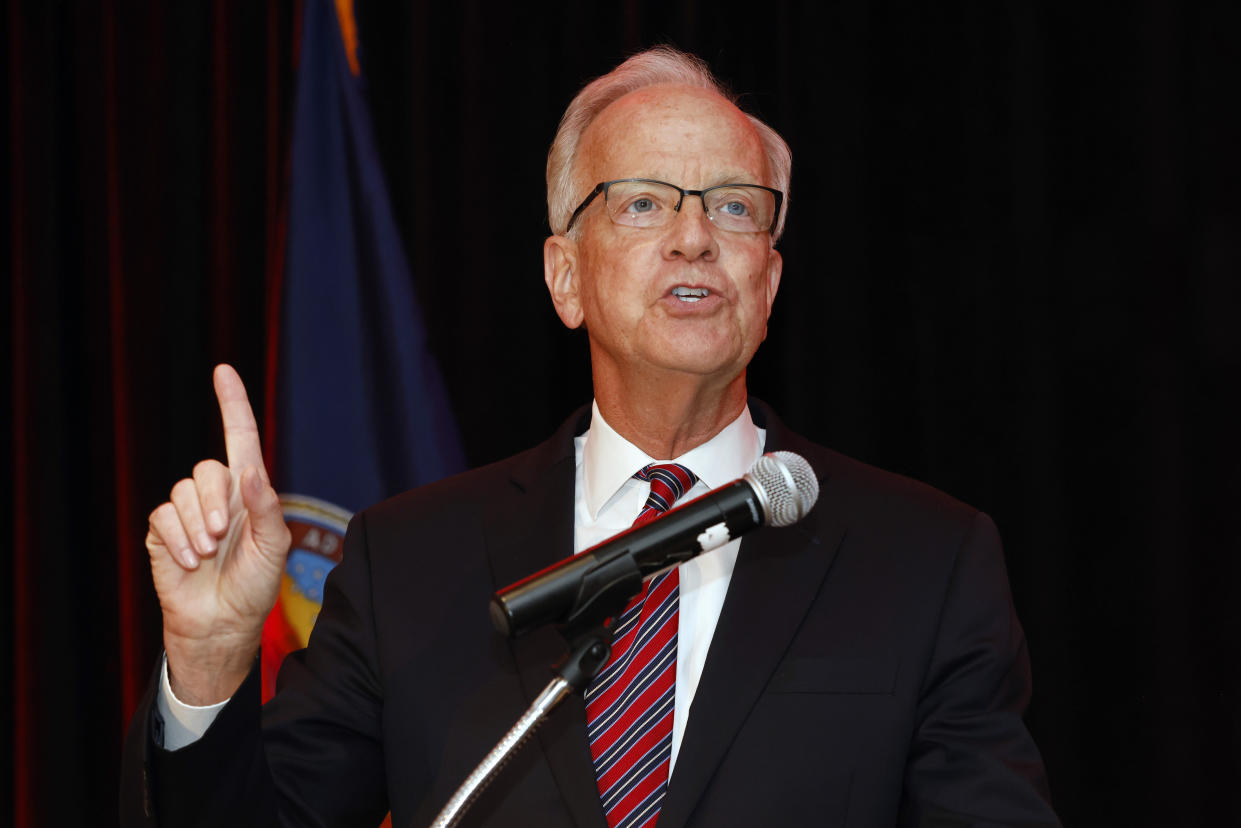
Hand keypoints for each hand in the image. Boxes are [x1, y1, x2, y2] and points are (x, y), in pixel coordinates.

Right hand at [146, 364, 291, 704]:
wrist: (223, 624)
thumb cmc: (255, 586)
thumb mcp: (274, 547)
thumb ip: (266, 506)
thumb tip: (250, 469)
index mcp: (249, 491)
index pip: (240, 438)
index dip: (232, 404)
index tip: (223, 371)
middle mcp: (217, 495)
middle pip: (207, 469)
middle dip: (215, 501)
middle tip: (222, 535)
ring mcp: (188, 513)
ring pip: (182, 492)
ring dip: (197, 525)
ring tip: (208, 554)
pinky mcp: (162, 532)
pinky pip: (162, 517)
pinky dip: (177, 539)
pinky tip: (189, 562)